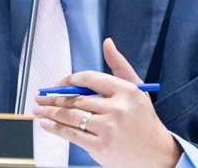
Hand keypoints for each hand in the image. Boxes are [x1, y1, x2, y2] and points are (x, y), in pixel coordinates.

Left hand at [33, 38, 180, 167]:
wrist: (158, 155)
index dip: (68, 80)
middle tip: (40, 97)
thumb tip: (107, 42)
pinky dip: (55, 128)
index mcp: (126, 91)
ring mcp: (108, 129)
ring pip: (70, 116)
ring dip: (50, 112)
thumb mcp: (138, 89)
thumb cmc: (144, 119)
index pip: (89, 79)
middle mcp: (117, 109)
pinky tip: (46, 123)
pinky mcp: (100, 147)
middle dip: (53, 98)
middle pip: (76, 99)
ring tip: (38, 109)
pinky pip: (72, 134)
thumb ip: (120, 65)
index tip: (57, 84)